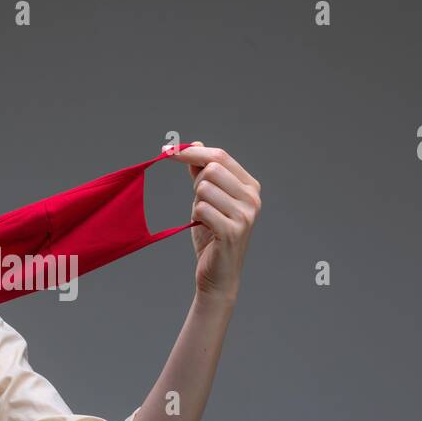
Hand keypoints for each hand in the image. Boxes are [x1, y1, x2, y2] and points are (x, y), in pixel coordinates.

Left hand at [168, 141, 260, 304]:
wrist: (218, 275)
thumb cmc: (212, 236)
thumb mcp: (207, 200)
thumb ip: (202, 174)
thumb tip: (194, 145)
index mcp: (250, 186)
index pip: (220, 156)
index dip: (192, 152)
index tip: (168, 150)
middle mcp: (252, 198)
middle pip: (212, 169)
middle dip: (197, 184)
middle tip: (201, 205)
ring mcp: (245, 215)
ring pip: (204, 189)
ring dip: (197, 204)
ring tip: (206, 220)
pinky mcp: (233, 231)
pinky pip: (201, 209)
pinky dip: (197, 218)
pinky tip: (206, 229)